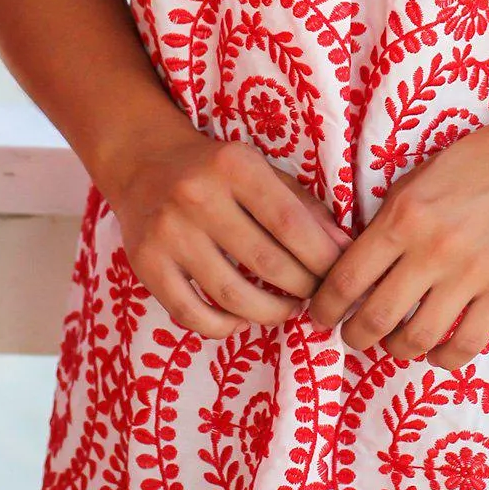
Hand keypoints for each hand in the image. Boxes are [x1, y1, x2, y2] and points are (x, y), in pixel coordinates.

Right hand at [97, 128, 351, 339]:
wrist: (143, 162)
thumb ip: (303, 207)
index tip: (340, 276)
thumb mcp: (262, 171)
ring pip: (231, 295)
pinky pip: (190, 314)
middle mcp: (197, 196)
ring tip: (287, 310)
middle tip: (317, 296)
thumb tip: (345, 250)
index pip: (291, 224)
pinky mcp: (146, 262)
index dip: (323, 259)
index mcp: (234, 166)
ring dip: (270, 313)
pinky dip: (222, 327)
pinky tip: (239, 320)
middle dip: (303, 288)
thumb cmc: (218, 170)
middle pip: (266, 262)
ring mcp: (168, 232)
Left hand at [307, 129, 488, 370]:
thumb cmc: (473, 164)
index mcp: (402, 217)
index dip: (325, 308)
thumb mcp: (415, 180)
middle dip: (355, 337)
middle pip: (376, 317)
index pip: (346, 278)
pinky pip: (466, 344)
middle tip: (353, 339)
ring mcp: (471, 273)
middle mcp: (432, 249)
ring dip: (397, 351)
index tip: (321, 317)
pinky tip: (436, 353)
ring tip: (394, 346)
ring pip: (418, 338)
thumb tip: (355, 268)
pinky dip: (444, 359)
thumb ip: (387, 223)